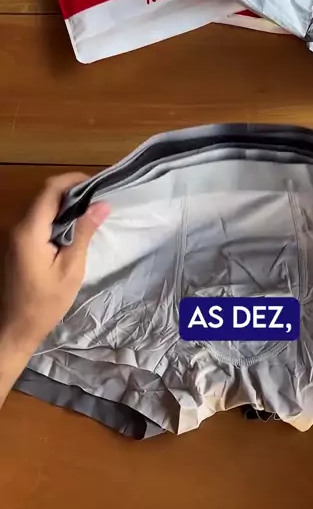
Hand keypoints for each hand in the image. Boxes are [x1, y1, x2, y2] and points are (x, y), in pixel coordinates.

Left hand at [0, 174, 109, 406]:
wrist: (17, 327)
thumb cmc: (46, 303)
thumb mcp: (71, 268)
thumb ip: (83, 233)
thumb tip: (101, 204)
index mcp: (29, 231)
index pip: (50, 190)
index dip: (73, 180)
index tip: (98, 183)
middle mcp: (17, 226)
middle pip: (44, 194)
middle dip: (71, 189)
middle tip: (98, 197)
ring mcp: (14, 234)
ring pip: (40, 204)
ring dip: (64, 202)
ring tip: (90, 210)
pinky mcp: (16, 242)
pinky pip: (36, 218)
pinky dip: (55, 215)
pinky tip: (73, 225)